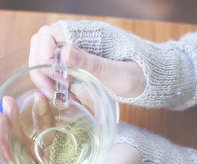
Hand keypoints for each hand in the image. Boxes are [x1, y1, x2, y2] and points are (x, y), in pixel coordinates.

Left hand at [0, 94, 140, 163]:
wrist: (140, 156)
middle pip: (13, 163)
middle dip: (2, 138)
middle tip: (0, 112)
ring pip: (22, 147)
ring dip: (13, 126)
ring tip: (10, 104)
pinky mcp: (60, 150)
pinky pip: (38, 136)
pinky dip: (32, 120)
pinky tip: (32, 104)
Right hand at [29, 25, 145, 99]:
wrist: (154, 79)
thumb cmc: (141, 74)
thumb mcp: (118, 73)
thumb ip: (92, 63)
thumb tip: (64, 53)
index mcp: (88, 34)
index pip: (48, 34)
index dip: (45, 55)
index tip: (60, 78)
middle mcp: (79, 39)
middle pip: (42, 46)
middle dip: (42, 69)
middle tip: (54, 92)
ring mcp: (79, 50)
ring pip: (47, 57)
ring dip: (47, 78)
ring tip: (61, 97)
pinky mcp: (81, 62)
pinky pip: (58, 68)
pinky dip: (57, 83)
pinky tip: (69, 96)